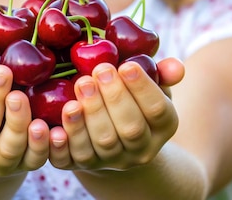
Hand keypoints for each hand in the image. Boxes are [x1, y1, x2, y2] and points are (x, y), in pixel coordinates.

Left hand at [48, 57, 183, 170]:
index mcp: (163, 127)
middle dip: (114, 98)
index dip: (142, 89)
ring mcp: (111, 160)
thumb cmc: (134, 99)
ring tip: (81, 85)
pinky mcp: (82, 165)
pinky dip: (62, 145)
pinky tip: (56, 127)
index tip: (126, 65)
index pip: (157, 111)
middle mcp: (140, 149)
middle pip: (130, 129)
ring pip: (103, 143)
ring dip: (90, 114)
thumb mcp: (152, 85)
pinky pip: (71, 160)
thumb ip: (163, 73)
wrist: (115, 137)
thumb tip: (175, 66)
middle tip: (100, 70)